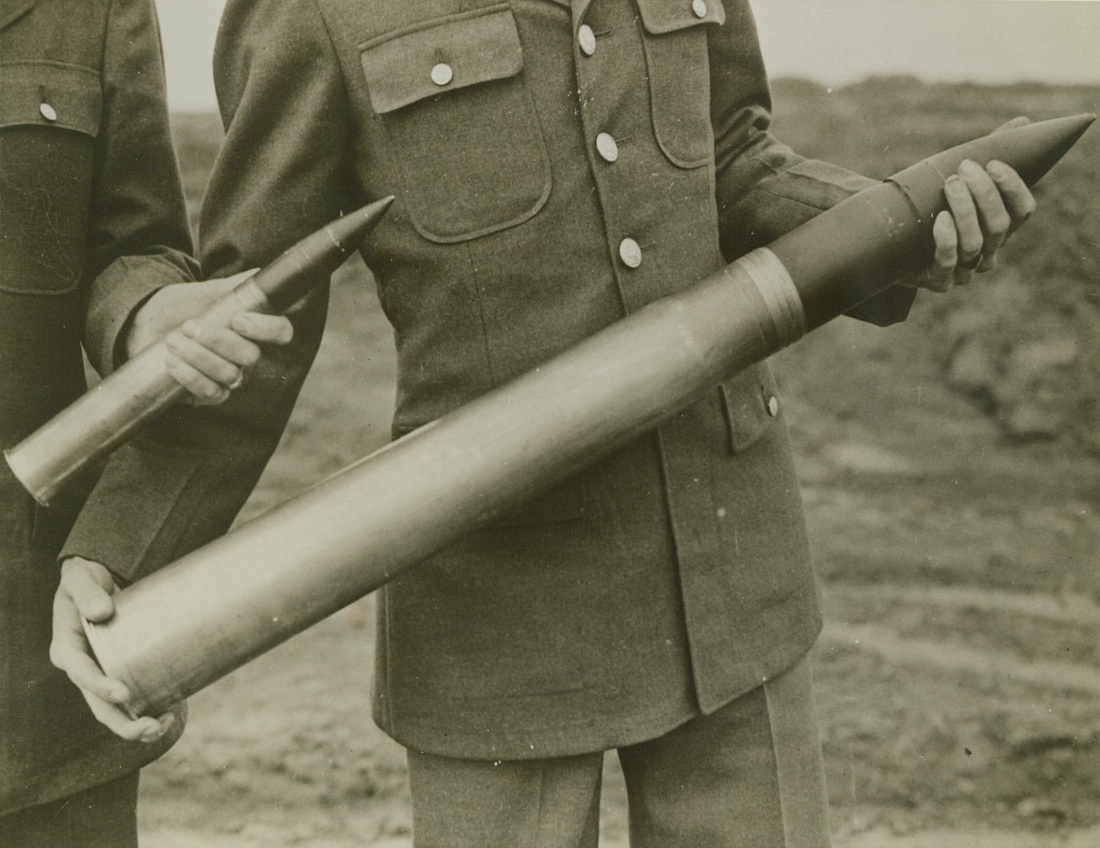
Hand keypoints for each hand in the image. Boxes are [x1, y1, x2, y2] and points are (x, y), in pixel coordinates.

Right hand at [50, 558, 175, 741]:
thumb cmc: (86, 580)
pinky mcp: (120, 670)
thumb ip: (86, 591)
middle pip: (98, 704)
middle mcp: (83, 668)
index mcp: (67, 649)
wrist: (97, 582)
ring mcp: (102, 673)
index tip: (123, 693)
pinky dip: (148, 708)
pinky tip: (169, 714)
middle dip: (122, 722)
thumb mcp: (79, 578)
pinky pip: (131, 698)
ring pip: (115, 709)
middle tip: (151, 727)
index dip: (100, 687)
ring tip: (163, 726)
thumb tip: (100, 611)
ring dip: (136, 724)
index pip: (81, 674)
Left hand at [126, 269, 294, 405]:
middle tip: (189, 326)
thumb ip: (235, 285)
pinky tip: (173, 362)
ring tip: (174, 340)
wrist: (148, 325)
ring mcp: (230, 376)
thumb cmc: (181, 307)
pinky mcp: (210, 393)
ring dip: (198, 357)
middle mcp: (247, 356)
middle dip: (217, 341)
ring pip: (230, 375)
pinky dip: (191, 377)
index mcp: (254, 329)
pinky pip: (212, 393)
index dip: (265, 329)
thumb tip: (258, 274)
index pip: (280, 332)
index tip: (237, 320)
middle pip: (251, 356)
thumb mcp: (207, 292)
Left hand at [914, 117, 1036, 292]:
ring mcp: (964, 271)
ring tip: (950, 183)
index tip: (994, 163)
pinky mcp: (938, 280)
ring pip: (976, 243)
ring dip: (965, 210)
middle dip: (984, 194)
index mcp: (998, 228)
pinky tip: (940, 218)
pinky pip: (948, 264)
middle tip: (963, 170)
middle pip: (999, 226)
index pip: (1022, 211)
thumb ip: (988, 154)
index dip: (1013, 187)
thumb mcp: (957, 180)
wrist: (889, 242)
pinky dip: (947, 240)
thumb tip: (1023, 122)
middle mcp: (987, 252)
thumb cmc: (930, 207)